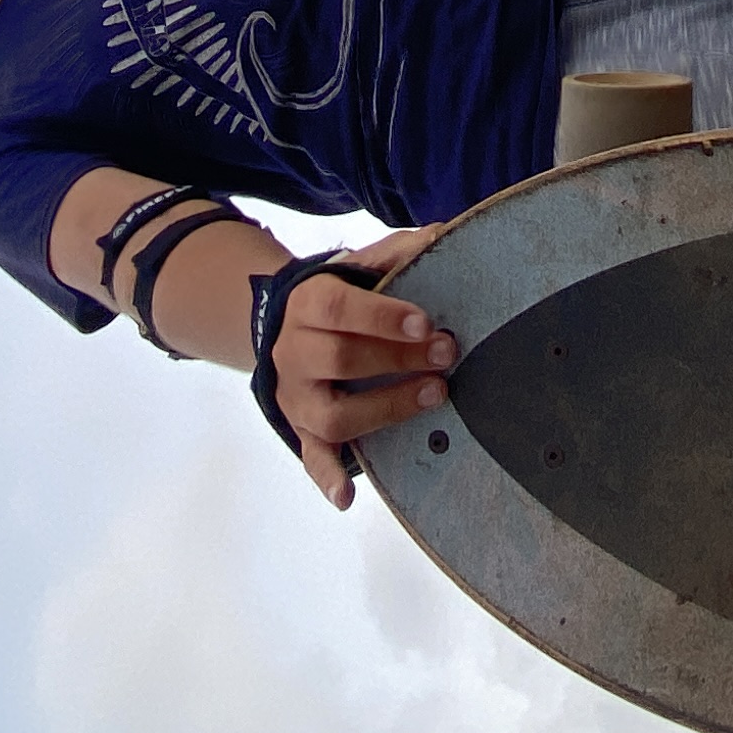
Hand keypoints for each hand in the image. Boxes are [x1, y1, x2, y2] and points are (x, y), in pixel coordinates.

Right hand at [267, 230, 454, 509]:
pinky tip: (347, 498)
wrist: (284, 328)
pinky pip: (311, 458)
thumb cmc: (339, 296)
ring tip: (435, 397)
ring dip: (385, 408)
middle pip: (339, 359)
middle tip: (447, 354)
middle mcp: (293, 352)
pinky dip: (327, 478)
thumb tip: (443, 235)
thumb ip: (396, 253)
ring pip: (331, 414)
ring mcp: (297, 397)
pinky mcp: (303, 431)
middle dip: (398, 358)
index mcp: (306, 304)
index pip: (338, 309)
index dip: (382, 316)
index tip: (427, 322)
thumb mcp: (357, 267)